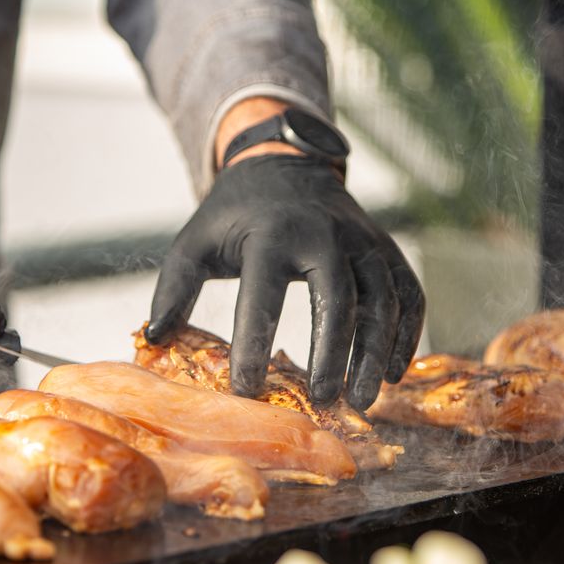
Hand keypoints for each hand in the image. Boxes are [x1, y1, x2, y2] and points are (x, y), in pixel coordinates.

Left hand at [146, 154, 424, 408]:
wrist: (285, 164)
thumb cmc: (234, 216)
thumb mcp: (194, 243)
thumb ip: (173, 289)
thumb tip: (155, 339)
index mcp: (270, 234)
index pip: (263, 294)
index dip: (254, 344)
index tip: (246, 389)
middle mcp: (324, 234)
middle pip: (338, 298)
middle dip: (333, 353)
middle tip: (323, 399)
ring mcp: (362, 239)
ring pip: (383, 299)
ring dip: (376, 352)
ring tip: (361, 399)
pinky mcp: (386, 248)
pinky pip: (408, 293)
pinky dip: (407, 334)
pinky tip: (393, 372)